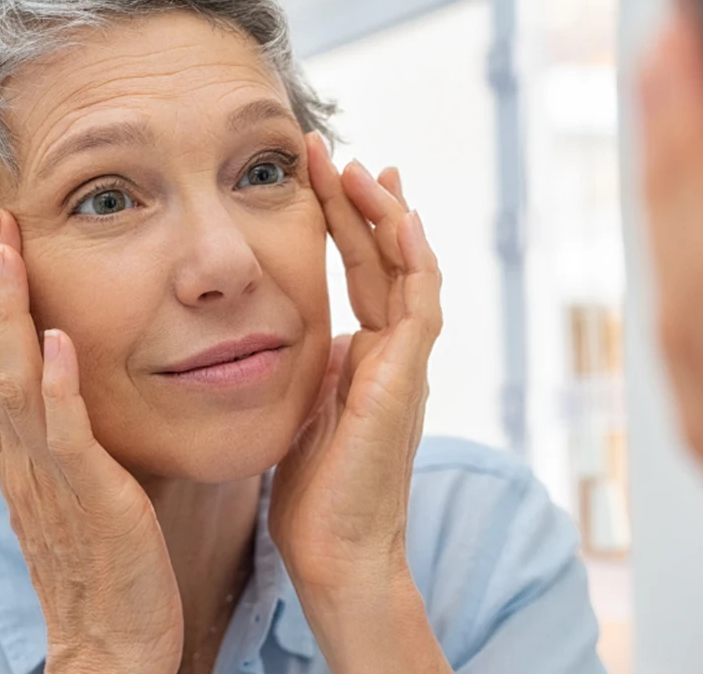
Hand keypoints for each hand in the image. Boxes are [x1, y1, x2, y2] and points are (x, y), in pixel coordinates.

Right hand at [0, 208, 182, 672]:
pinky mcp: (91, 496)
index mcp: (11, 453)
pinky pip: (67, 435)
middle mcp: (17, 457)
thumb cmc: (97, 560)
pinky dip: (57, 386)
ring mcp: (48, 475)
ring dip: (4, 313)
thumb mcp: (63, 484)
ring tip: (0, 250)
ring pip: (12, 381)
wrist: (112, 642)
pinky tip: (55, 339)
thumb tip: (52, 373)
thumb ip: (52, 430)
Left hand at [270, 134, 442, 601]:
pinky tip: (400, 219)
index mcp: (366, 356)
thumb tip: (283, 331)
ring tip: (361, 167)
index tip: (323, 174)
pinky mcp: (406, 382)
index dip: (345, 221)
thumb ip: (307, 366)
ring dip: (387, 217)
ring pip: (409, 272)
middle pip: (385, 258)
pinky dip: (414, 262)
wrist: (335, 551)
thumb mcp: (302, 407)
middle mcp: (392, 353)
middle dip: (361, 201)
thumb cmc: (313, 492)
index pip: (362, 270)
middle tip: (334, 151)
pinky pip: (419, 309)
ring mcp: (405, 366)